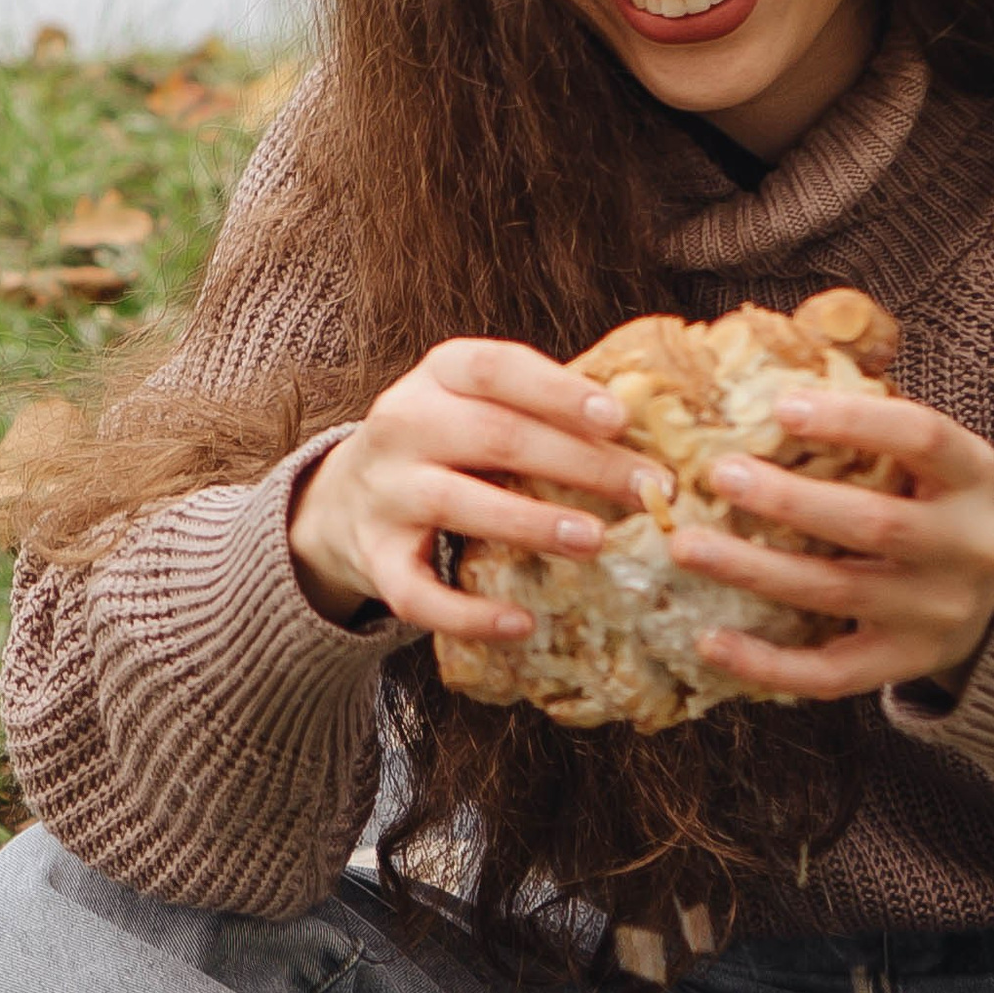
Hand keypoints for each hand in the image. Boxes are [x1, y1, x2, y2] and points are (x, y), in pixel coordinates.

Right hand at [288, 340, 672, 634]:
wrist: (343, 498)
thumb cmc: (447, 443)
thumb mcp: (476, 403)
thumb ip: (538, 406)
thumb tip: (650, 424)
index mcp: (437, 375)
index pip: (495, 368)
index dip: (557, 391)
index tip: (619, 418)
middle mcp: (401, 425)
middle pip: (493, 437)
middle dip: (577, 462)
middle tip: (648, 491)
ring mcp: (383, 492)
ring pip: (458, 503)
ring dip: (532, 523)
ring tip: (596, 541)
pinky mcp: (374, 559)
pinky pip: (418, 592)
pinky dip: (469, 613)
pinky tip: (522, 624)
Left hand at [667, 386, 993, 698]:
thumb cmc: (929, 503)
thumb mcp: (926, 458)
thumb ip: (869, 418)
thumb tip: (766, 373)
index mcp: (971, 476)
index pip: (922, 437)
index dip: (853, 421)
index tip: (779, 406)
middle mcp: (967, 547)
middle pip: (874, 523)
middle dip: (789, 500)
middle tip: (717, 474)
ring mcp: (938, 614)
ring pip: (839, 593)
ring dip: (756, 570)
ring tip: (685, 545)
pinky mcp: (905, 664)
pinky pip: (832, 674)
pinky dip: (767, 662)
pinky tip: (709, 641)